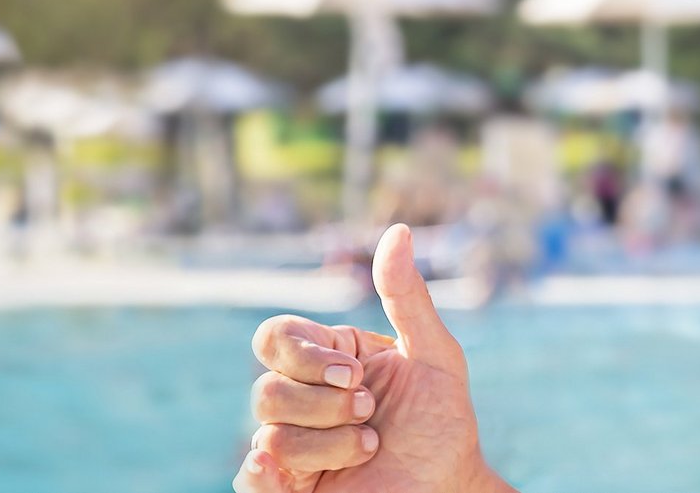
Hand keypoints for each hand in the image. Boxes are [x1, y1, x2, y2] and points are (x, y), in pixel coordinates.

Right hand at [235, 224, 512, 491]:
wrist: (449, 486)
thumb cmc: (443, 423)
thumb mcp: (435, 356)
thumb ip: (408, 297)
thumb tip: (398, 231)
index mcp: (326, 359)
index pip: (277, 338)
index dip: (306, 355)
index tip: (353, 372)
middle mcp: (301, 399)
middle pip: (266, 389)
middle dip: (326, 404)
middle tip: (370, 414)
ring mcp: (291, 445)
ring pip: (269, 435)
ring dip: (330, 444)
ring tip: (370, 448)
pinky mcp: (289, 487)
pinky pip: (249, 479)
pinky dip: (263, 474)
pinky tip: (288, 472)